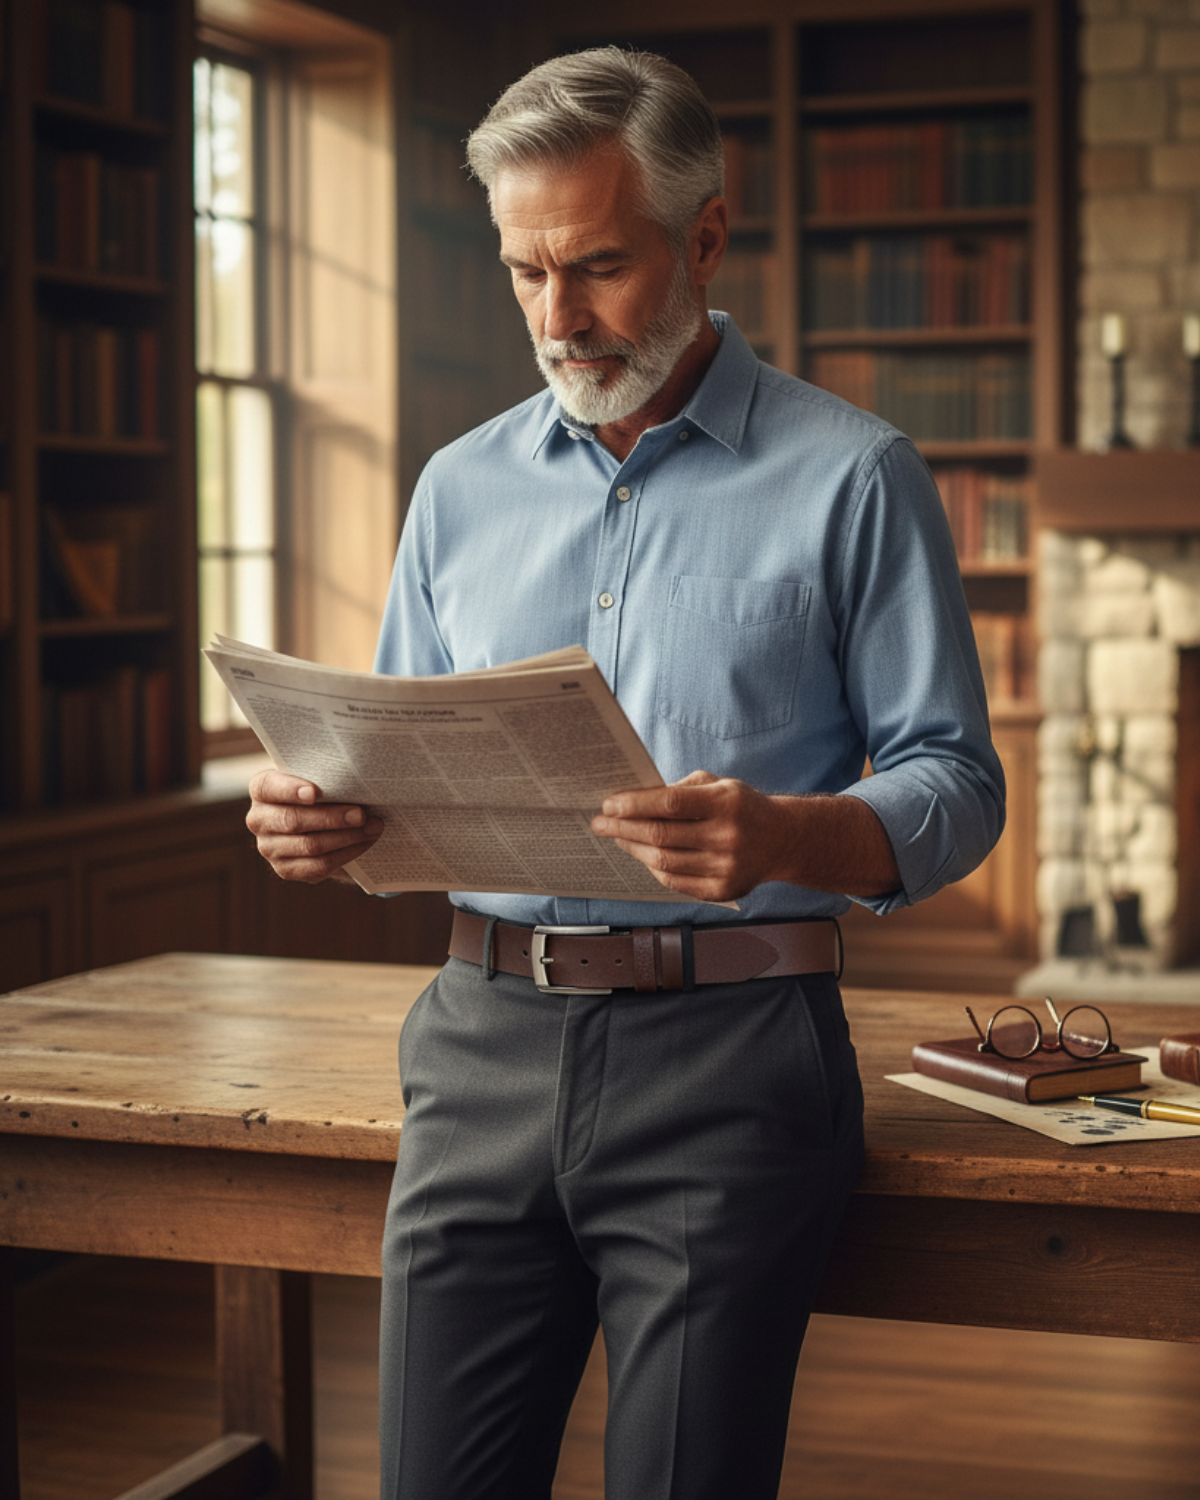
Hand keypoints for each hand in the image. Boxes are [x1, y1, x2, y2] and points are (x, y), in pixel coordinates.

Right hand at [246, 770, 382, 883]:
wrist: (320, 822)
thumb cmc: (322, 792)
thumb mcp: (318, 779)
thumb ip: (327, 778)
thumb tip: (357, 781)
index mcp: (262, 789)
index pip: (268, 787)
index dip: (290, 790)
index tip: (314, 792)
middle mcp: (259, 819)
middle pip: (293, 821)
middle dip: (331, 818)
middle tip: (361, 814)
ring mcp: (269, 848)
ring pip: (309, 845)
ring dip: (346, 837)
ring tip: (372, 827)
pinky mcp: (286, 869)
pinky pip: (318, 865)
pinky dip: (347, 853)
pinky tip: (364, 842)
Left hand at [589, 770, 793, 903]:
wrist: (781, 840)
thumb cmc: (740, 807)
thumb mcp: (718, 784)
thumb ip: (679, 789)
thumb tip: (632, 801)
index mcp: (726, 803)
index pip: (670, 803)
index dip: (634, 804)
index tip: (608, 804)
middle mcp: (728, 837)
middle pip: (661, 835)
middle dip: (623, 828)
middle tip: (599, 823)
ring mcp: (726, 868)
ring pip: (663, 861)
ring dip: (633, 848)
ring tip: (617, 837)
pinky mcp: (722, 891)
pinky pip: (674, 881)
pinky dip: (652, 867)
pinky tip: (642, 854)